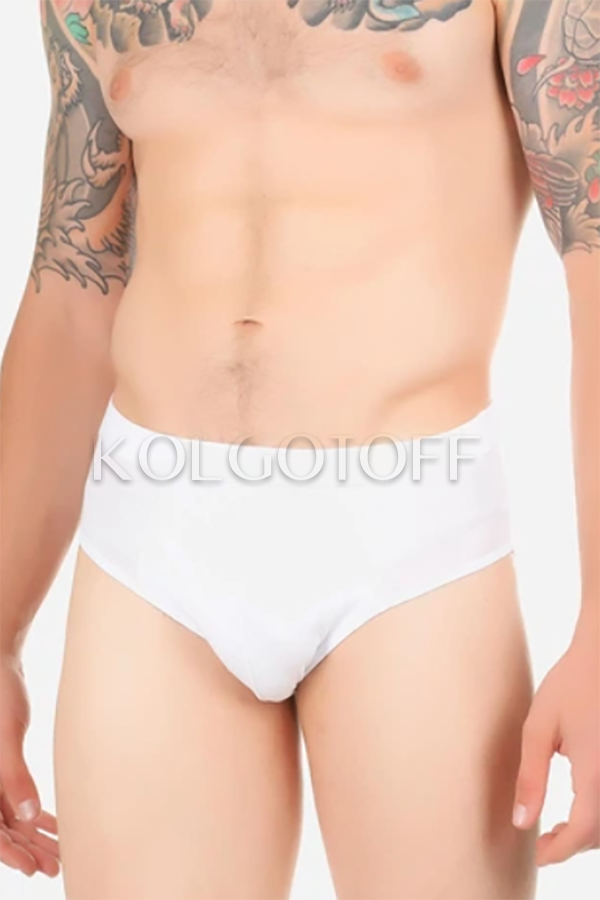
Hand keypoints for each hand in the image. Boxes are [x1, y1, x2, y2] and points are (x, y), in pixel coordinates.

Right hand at [0, 654, 59, 876]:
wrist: (3, 663)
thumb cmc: (0, 694)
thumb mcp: (7, 736)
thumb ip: (13, 776)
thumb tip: (29, 818)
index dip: (8, 852)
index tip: (30, 867)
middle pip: (2, 829)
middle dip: (26, 851)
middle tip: (54, 867)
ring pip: (12, 818)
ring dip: (35, 837)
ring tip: (61, 855)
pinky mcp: (5, 768)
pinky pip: (19, 800)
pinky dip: (37, 816)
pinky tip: (57, 827)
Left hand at [512, 614, 599, 865]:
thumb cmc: (570, 684)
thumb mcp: (538, 727)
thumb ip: (530, 777)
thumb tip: (520, 822)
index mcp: (594, 771)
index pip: (582, 832)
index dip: (560, 850)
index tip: (538, 854)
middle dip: (574, 845)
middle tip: (544, 842)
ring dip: (589, 832)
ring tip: (557, 828)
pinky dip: (599, 813)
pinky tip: (581, 805)